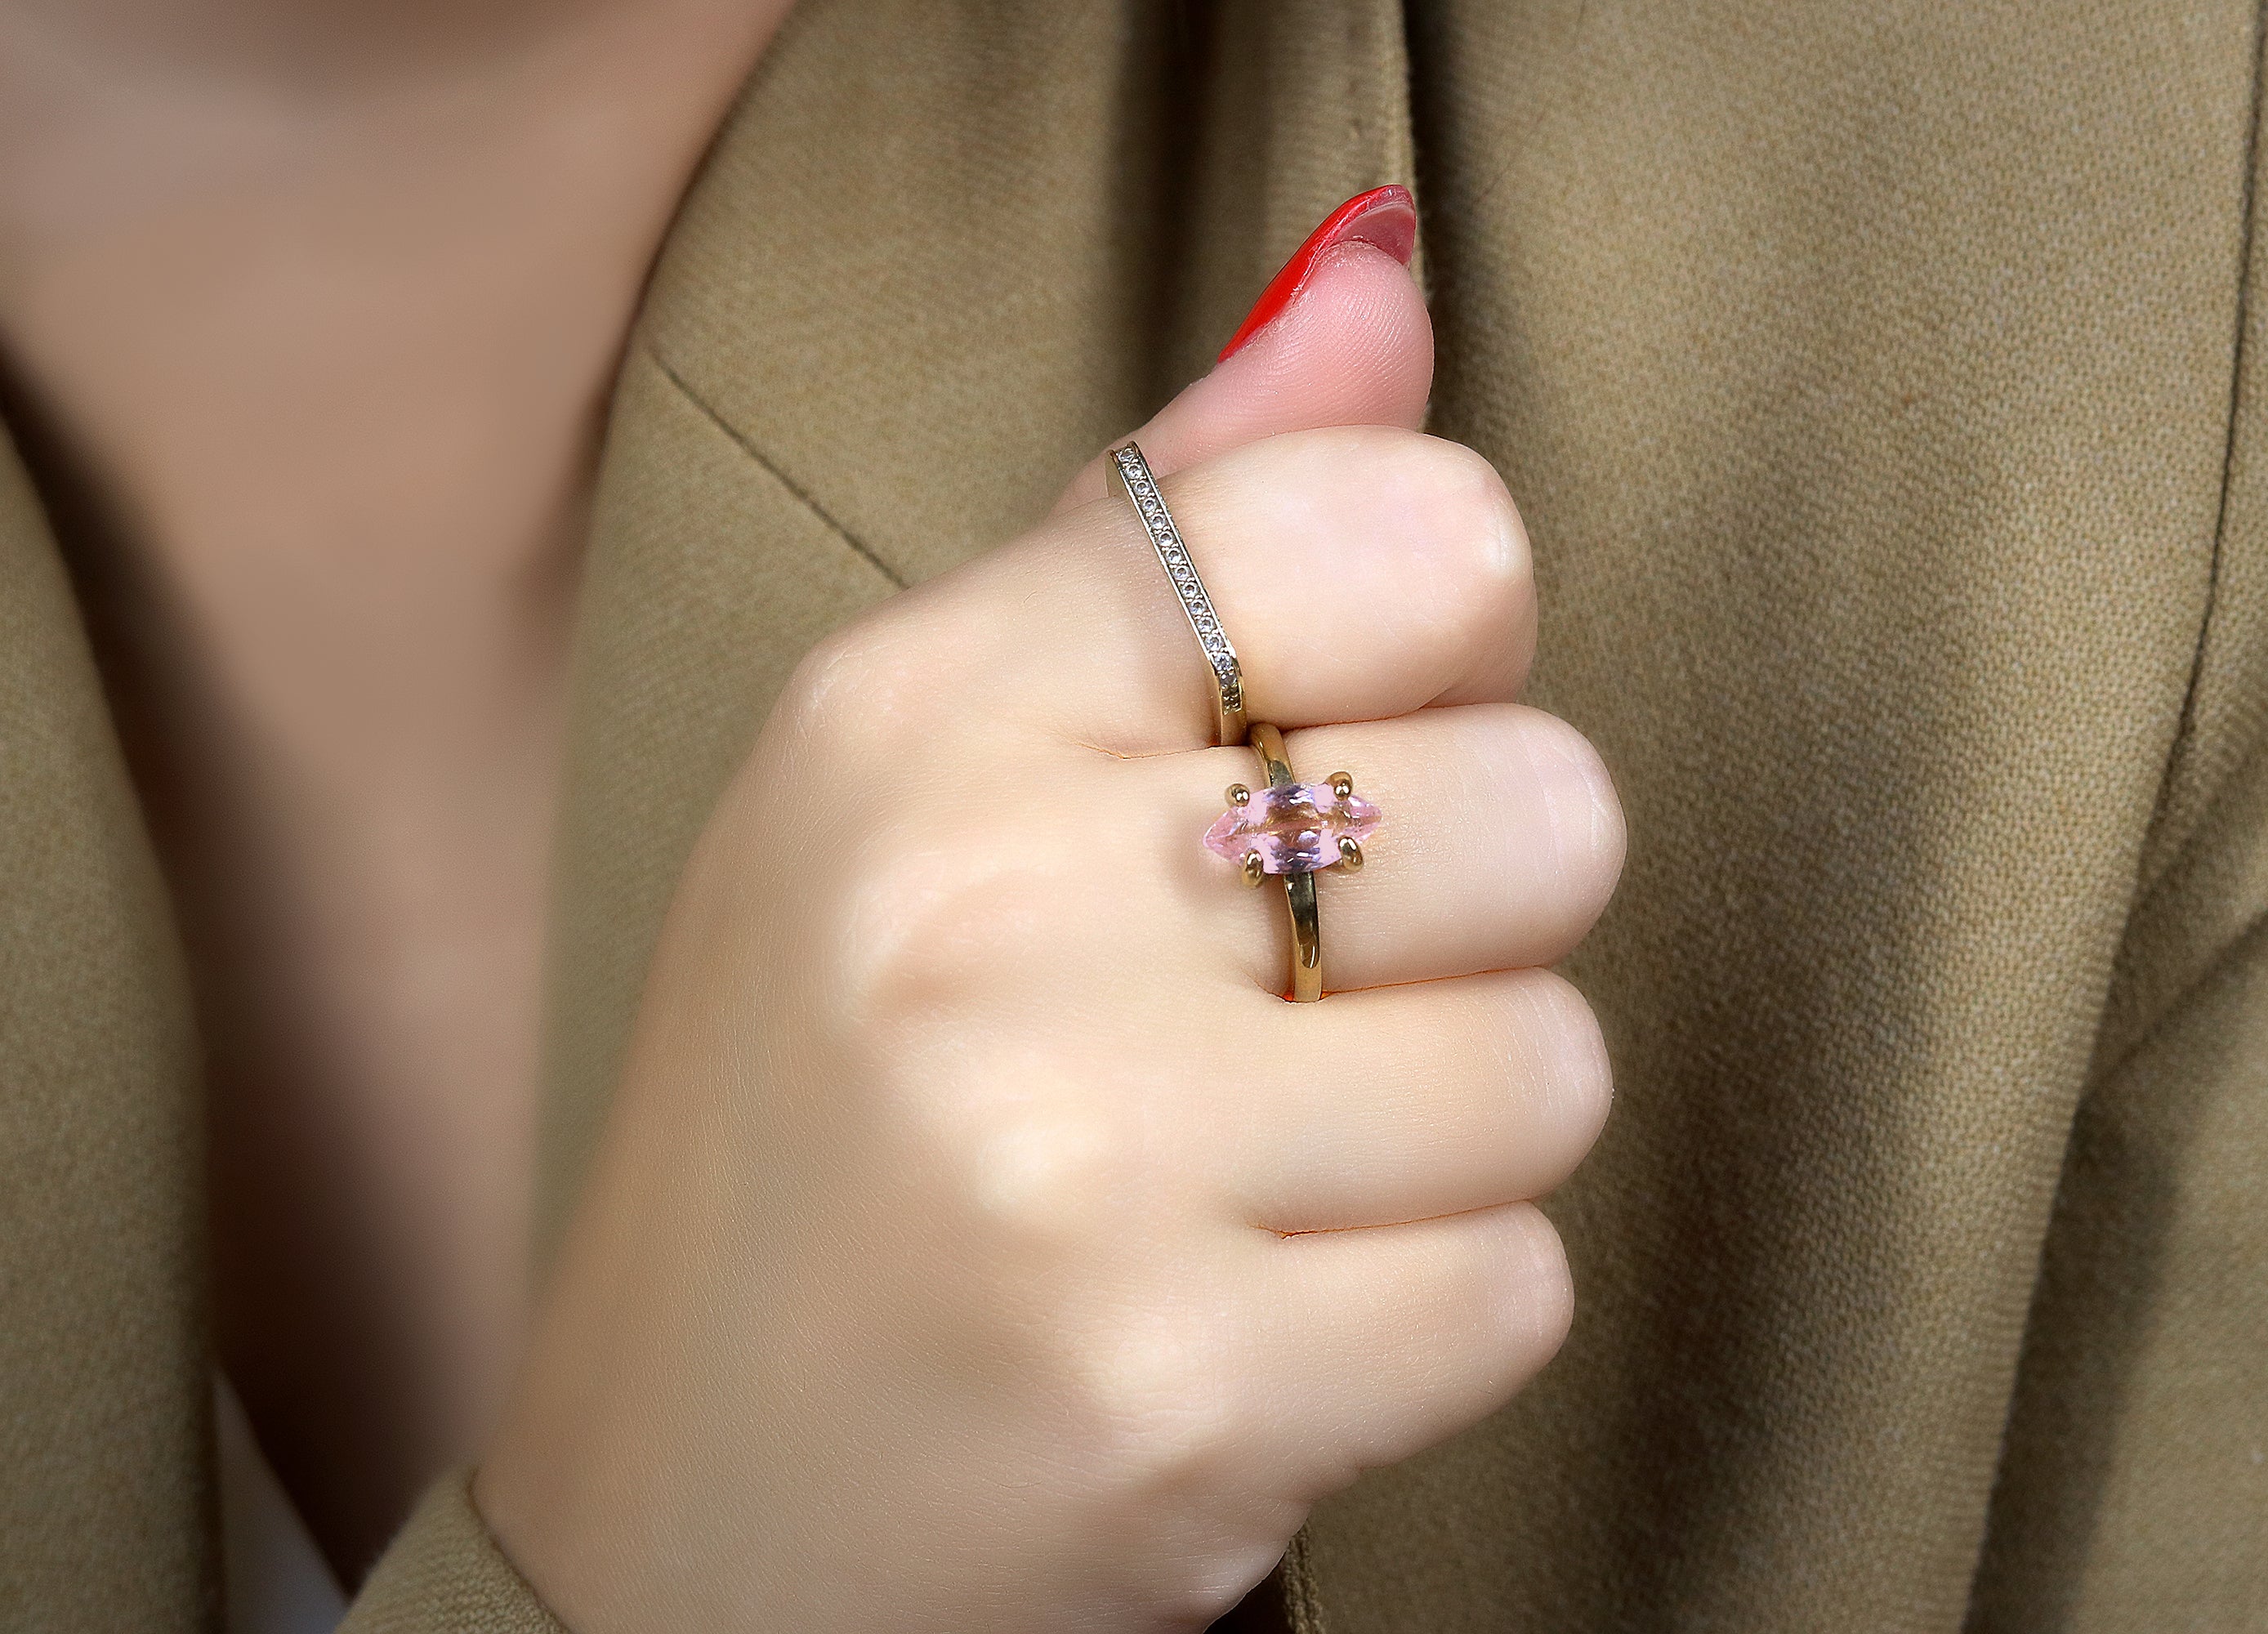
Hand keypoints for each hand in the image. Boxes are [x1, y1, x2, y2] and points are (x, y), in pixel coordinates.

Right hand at [477, 228, 1624, 1632]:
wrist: (676, 1545)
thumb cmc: (828, 1132)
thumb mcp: (929, 781)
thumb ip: (1168, 525)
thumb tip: (1381, 281)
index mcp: (915, 709)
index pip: (1412, 535)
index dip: (1442, 661)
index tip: (1333, 754)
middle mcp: (972, 903)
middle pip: (1540, 805)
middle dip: (1454, 936)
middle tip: (1261, 1023)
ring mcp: (1068, 1155)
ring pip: (1549, 1065)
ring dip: (1440, 1150)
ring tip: (1240, 1191)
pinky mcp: (1174, 1387)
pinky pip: (1518, 1286)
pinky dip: (1421, 1324)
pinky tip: (1245, 1325)